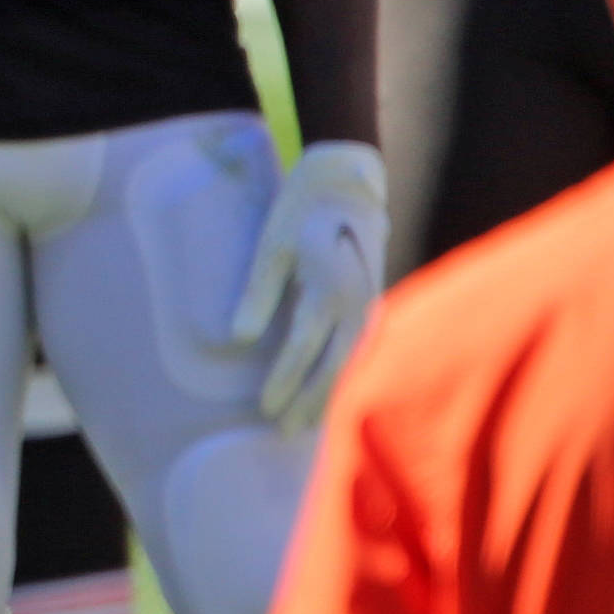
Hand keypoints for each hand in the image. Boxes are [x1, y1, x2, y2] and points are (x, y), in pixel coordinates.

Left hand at [228, 138, 388, 425]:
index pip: (302, 346)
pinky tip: (334, 394)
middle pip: (334, 363)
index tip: (266, 408)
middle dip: (310, 400)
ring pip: (354, 360)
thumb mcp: (271, 246)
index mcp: (326, 285)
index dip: (285, 380)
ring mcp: (370, 301)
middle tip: (283, 431)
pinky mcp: (375, 301)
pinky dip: (349, 374)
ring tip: (307, 424)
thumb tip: (238, 340)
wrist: (348, 182)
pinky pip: (363, 347)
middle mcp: (355, 299)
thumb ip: (257, 293)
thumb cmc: (299, 213)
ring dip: (332, 393)